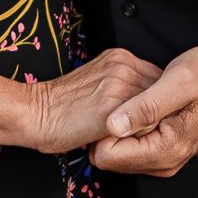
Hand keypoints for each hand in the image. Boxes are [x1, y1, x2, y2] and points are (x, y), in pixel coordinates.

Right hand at [25, 49, 161, 158]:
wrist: (35, 113)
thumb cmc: (63, 107)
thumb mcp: (97, 82)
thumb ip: (123, 83)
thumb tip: (147, 102)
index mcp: (120, 57)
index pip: (158, 81)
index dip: (154, 103)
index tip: (145, 119)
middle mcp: (124, 65)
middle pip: (161, 93)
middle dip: (155, 114)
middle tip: (143, 131)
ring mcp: (121, 82)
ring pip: (156, 109)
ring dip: (149, 125)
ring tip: (132, 137)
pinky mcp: (115, 105)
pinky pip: (145, 123)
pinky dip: (140, 135)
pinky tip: (125, 140)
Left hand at [90, 36, 197, 178]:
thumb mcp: (177, 82)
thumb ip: (145, 106)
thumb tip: (112, 126)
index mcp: (166, 149)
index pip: (109, 156)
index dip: (102, 129)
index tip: (112, 105)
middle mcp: (166, 162)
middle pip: (112, 158)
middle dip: (109, 132)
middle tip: (124, 100)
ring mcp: (167, 158)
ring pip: (121, 154)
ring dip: (120, 129)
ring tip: (134, 102)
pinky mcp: (167, 149)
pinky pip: (134, 147)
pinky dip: (131, 128)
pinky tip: (140, 107)